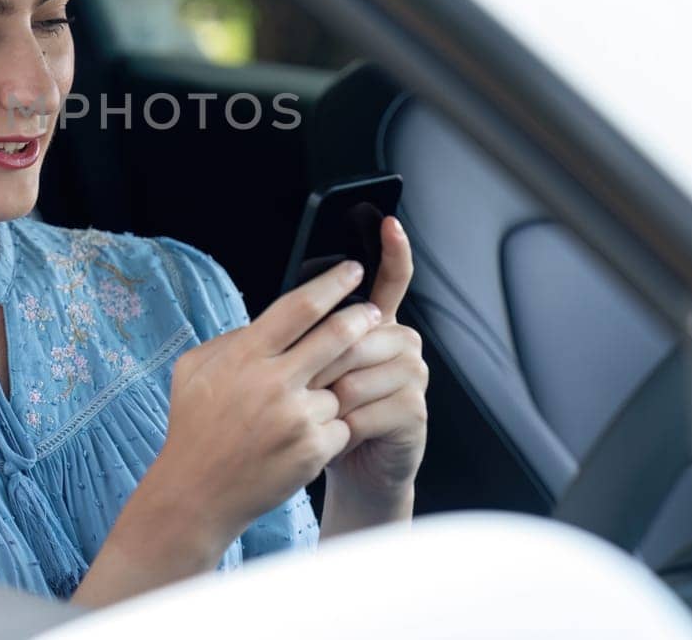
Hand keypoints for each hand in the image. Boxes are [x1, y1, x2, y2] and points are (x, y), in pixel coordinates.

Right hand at [150, 257, 378, 546]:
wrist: (196, 493)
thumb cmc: (194, 427)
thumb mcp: (193, 369)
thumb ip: (232, 339)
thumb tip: (267, 320)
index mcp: (245, 355)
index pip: (300, 306)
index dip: (332, 284)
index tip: (353, 270)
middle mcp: (273, 381)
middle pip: (336, 335)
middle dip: (362, 318)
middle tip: (374, 312)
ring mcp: (296, 416)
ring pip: (341, 385)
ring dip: (336, 387)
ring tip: (309, 402)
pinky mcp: (313, 449)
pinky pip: (341, 425)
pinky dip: (331, 427)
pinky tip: (304, 438)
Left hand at [318, 216, 426, 524]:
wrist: (348, 468)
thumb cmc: (321, 416)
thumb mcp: (308, 371)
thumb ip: (304, 338)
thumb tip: (278, 315)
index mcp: (374, 326)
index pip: (391, 280)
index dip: (394, 251)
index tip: (389, 222)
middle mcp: (400, 343)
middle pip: (356, 333)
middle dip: (321, 364)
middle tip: (304, 389)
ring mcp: (412, 375)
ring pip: (357, 372)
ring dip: (327, 399)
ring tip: (320, 415)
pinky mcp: (413, 410)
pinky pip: (366, 408)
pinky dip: (342, 427)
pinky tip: (338, 437)